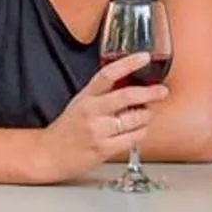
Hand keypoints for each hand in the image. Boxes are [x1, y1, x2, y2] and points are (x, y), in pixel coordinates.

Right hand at [39, 52, 169, 180]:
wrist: (50, 154)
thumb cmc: (69, 128)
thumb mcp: (81, 103)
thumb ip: (103, 94)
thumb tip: (134, 84)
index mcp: (86, 95)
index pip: (107, 74)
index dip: (128, 63)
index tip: (144, 57)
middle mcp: (91, 111)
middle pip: (126, 96)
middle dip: (149, 93)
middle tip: (161, 91)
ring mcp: (97, 131)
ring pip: (134, 119)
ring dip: (146, 116)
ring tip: (145, 115)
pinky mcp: (103, 149)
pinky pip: (133, 138)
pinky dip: (141, 132)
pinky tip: (138, 130)